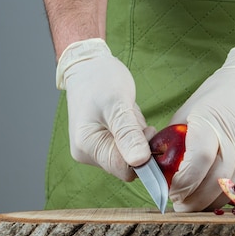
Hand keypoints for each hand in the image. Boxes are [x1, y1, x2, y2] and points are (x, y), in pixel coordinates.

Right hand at [57, 38, 152, 180]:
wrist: (88, 65)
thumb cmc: (99, 79)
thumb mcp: (118, 104)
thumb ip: (128, 134)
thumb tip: (140, 162)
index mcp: (87, 147)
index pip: (124, 170)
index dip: (143, 155)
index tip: (147, 131)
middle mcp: (88, 153)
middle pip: (128, 165)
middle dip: (139, 144)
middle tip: (134, 118)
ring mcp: (95, 149)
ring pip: (129, 155)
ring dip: (137, 136)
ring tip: (128, 114)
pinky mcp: (103, 143)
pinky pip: (127, 146)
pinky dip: (133, 133)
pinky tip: (127, 116)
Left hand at [169, 42, 234, 211]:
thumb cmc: (219, 94)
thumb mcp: (190, 110)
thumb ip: (176, 138)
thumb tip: (159, 165)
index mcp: (211, 123)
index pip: (199, 160)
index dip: (183, 181)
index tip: (170, 189)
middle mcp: (234, 139)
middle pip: (216, 181)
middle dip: (194, 199)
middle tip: (178, 204)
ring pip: (230, 187)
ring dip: (208, 202)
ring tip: (191, 205)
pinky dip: (223, 194)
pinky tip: (210, 196)